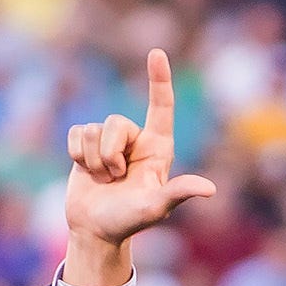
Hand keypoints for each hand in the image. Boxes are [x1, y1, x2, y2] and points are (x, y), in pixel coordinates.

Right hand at [63, 48, 215, 285]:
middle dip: (109, 155)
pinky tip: (86, 173)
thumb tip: (209, 189)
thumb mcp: (156, 208)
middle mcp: (134, 139)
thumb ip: (178, 192)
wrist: (96, 232)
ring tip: (103, 181)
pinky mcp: (85, 146)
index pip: (161, 107)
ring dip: (93, 161)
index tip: (157, 54)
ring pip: (93, 130)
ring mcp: (109, 141)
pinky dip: (77, 156)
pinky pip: (76, 134)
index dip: (159, 80)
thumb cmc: (129, 221)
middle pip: (115, 123)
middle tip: (116, 180)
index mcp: (157, 148)